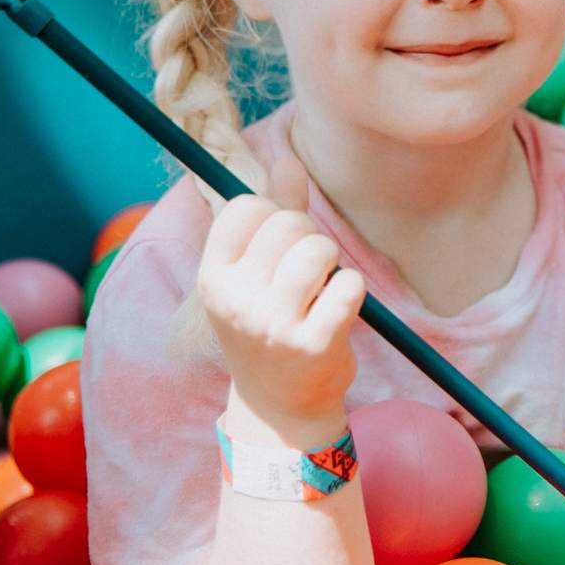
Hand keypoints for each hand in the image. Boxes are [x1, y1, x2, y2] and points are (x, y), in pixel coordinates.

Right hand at [198, 151, 366, 448]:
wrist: (280, 406)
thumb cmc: (269, 324)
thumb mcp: (256, 272)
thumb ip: (276, 212)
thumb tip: (288, 159)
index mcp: (213, 276)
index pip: (247, 206)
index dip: (273, 214)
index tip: (276, 244)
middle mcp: (234, 299)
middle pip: (288, 223)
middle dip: (308, 239)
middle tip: (304, 276)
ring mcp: (272, 323)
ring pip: (319, 248)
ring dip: (331, 263)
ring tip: (320, 290)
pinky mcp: (314, 343)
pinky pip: (349, 284)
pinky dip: (351, 291)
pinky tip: (337, 311)